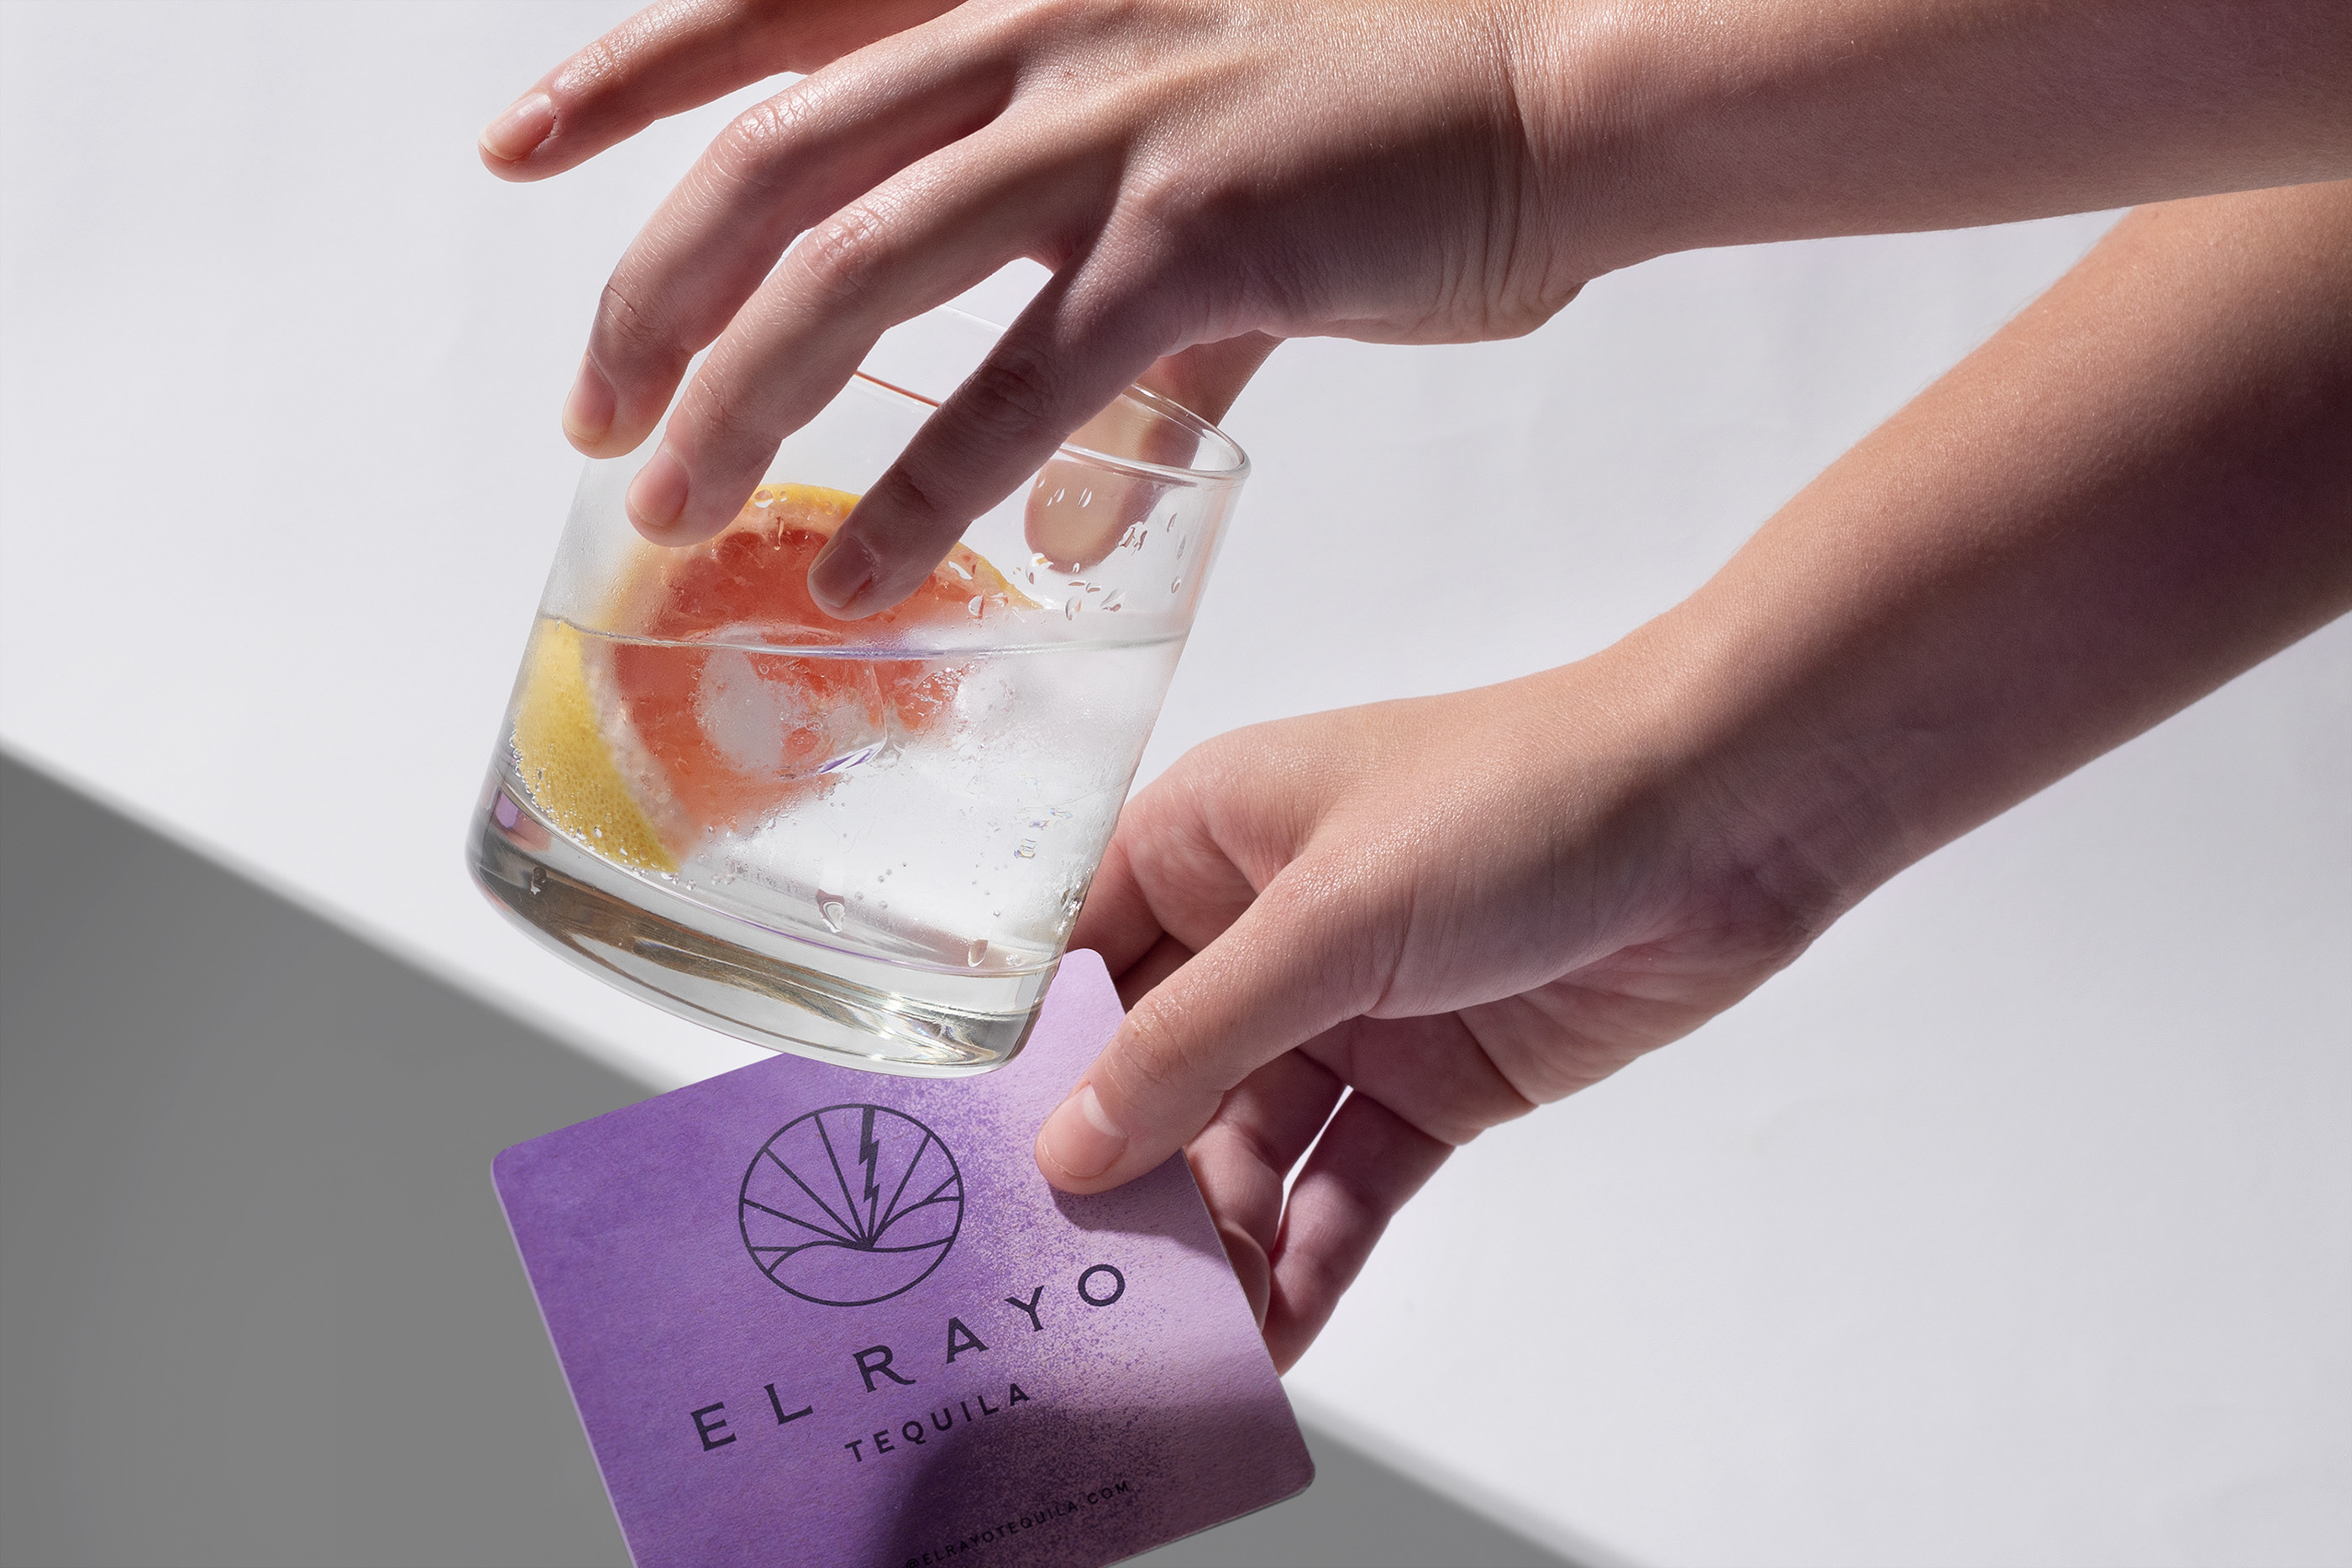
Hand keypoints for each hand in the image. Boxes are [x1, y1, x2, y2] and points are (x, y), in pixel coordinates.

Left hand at [484, 0, 2351, 618]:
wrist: (1566, 87)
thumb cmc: (1393, 124)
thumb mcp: (1212, 188)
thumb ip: (1118, 341)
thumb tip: (1067, 515)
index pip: (775, 17)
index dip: (625, 76)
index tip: (520, 150)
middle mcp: (1042, 34)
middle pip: (774, 158)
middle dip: (652, 294)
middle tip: (593, 417)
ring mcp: (1114, 124)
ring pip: (858, 267)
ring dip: (741, 399)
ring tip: (674, 507)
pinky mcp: (1198, 234)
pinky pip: (1018, 379)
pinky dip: (927, 485)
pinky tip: (870, 567)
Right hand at [1043, 664, 1829, 1368]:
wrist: (1726, 816)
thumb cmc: (1519, 801)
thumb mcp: (1329, 917)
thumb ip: (1193, 1039)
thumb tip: (1070, 1146)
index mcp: (1206, 839)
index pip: (1076, 969)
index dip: (1032, 1074)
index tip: (987, 1180)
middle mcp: (1263, 928)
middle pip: (1159, 1077)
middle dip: (1132, 1180)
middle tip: (1093, 1287)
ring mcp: (1350, 1010)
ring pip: (1248, 1145)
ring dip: (1224, 1234)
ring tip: (1195, 1328)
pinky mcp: (1432, 1084)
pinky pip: (1346, 1184)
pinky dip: (1314, 1252)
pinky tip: (1283, 1327)